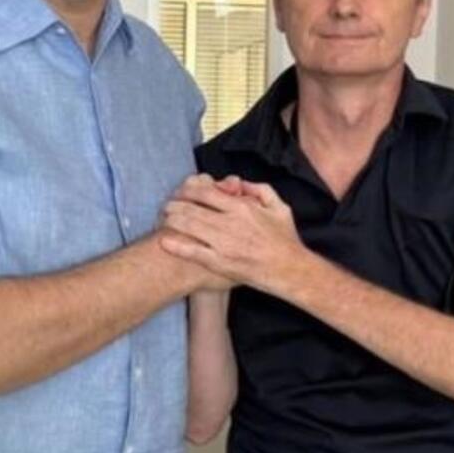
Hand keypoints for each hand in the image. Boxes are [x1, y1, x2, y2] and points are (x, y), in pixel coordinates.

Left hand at [158, 174, 308, 296]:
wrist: (290, 270)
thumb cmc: (285, 239)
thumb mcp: (279, 206)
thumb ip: (259, 190)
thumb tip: (240, 183)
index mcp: (242, 208)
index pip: (207, 193)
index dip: (189, 190)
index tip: (182, 191)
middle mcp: (230, 224)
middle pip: (192, 208)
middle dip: (175, 204)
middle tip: (167, 205)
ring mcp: (223, 244)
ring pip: (190, 226)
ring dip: (172, 220)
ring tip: (163, 218)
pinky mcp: (220, 263)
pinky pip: (194, 252)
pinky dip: (177, 245)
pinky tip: (164, 241)